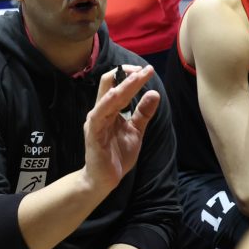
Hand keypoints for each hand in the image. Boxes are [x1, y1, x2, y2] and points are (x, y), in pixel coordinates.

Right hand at [82, 65, 160, 191]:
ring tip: (137, 76)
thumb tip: (155, 93)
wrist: (105, 179)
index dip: (132, 76)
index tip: (147, 70)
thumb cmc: (117, 154)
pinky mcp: (93, 133)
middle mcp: (100, 111)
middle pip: (110, 84)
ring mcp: (96, 122)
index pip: (118, 86)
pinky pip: (99, 115)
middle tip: (144, 68)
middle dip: (127, 74)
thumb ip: (143, 113)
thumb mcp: (136, 131)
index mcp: (109, 110)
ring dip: (123, 85)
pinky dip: (107, 102)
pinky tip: (115, 95)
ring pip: (107, 96)